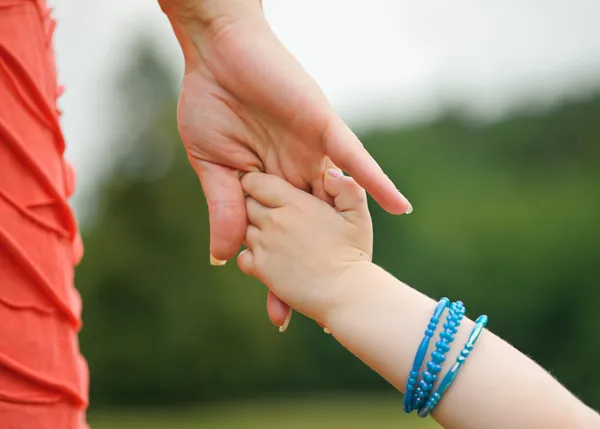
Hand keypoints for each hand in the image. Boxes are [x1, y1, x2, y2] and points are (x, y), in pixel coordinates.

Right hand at [160, 1, 410, 325]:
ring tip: (364, 275)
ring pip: (336, 202)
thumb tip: (222, 258)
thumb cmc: (209, 104)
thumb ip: (224, 209)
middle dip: (313, 269)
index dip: (277, 274)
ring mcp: (312, 154)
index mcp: (267, 184)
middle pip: (311, 230)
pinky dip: (375, 182)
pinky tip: (399, 208)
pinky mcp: (322, 128)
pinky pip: (354, 159)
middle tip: (320, 313)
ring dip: (349, 237)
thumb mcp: (212, 167)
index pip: (278, 236)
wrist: (218, 53)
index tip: (281, 313)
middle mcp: (295, 175)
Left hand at [237, 170, 372, 322]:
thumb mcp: (358, 215)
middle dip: (255, 205)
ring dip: (254, 231)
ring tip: (273, 237)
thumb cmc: (354, 253)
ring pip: (243, 229)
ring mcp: (265, 244)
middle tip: (271, 213)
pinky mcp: (261, 269)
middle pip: (248, 203)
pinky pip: (242, 256)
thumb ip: (347, 188)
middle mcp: (275, 220)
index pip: (258, 182)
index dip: (259, 184)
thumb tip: (330, 173)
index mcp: (296, 203)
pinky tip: (270, 259)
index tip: (268, 191)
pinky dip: (251, 257)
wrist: (347, 293)